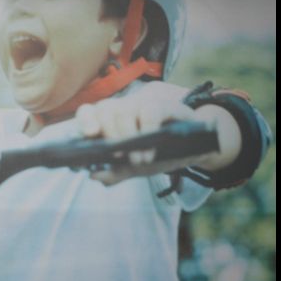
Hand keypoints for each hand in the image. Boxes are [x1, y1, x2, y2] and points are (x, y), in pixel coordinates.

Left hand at [75, 81, 209, 184]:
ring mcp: (143, 105)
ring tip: (138, 160)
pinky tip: (151, 149)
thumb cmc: (158, 153)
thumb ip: (114, 172)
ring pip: (124, 110)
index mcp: (110, 121)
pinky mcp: (166, 106)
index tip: (90, 134)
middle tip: (118, 156)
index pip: (89, 112)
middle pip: (104, 109)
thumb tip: (93, 175)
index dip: (85, 120)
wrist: (195, 148)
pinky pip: (150, 110)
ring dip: (127, 136)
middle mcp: (123, 109)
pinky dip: (148, 129)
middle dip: (108, 134)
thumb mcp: (134, 167)